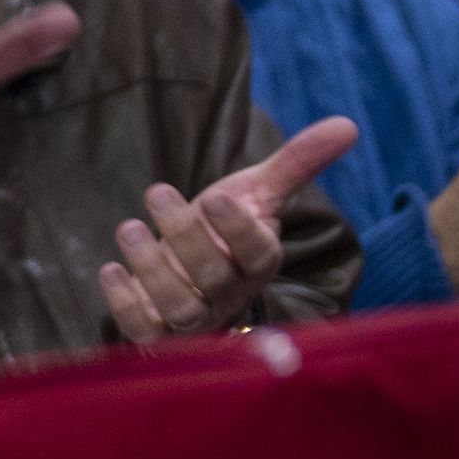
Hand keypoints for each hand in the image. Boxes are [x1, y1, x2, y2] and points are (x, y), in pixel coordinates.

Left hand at [100, 117, 357, 339]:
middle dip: (186, 236)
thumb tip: (347, 125)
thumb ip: (296, 162)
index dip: (239, 229)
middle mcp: (229, 294)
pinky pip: (144, 331)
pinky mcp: (156, 333)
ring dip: (153, 269)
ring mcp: (193, 318)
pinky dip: (125, 304)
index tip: (214, 196)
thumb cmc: (224, 229)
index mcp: (257, 261)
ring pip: (182, 308)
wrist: (190, 275)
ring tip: (128, 227)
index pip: (259, 255)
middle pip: (215, 278)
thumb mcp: (257, 193)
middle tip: (157, 192)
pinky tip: (111, 269)